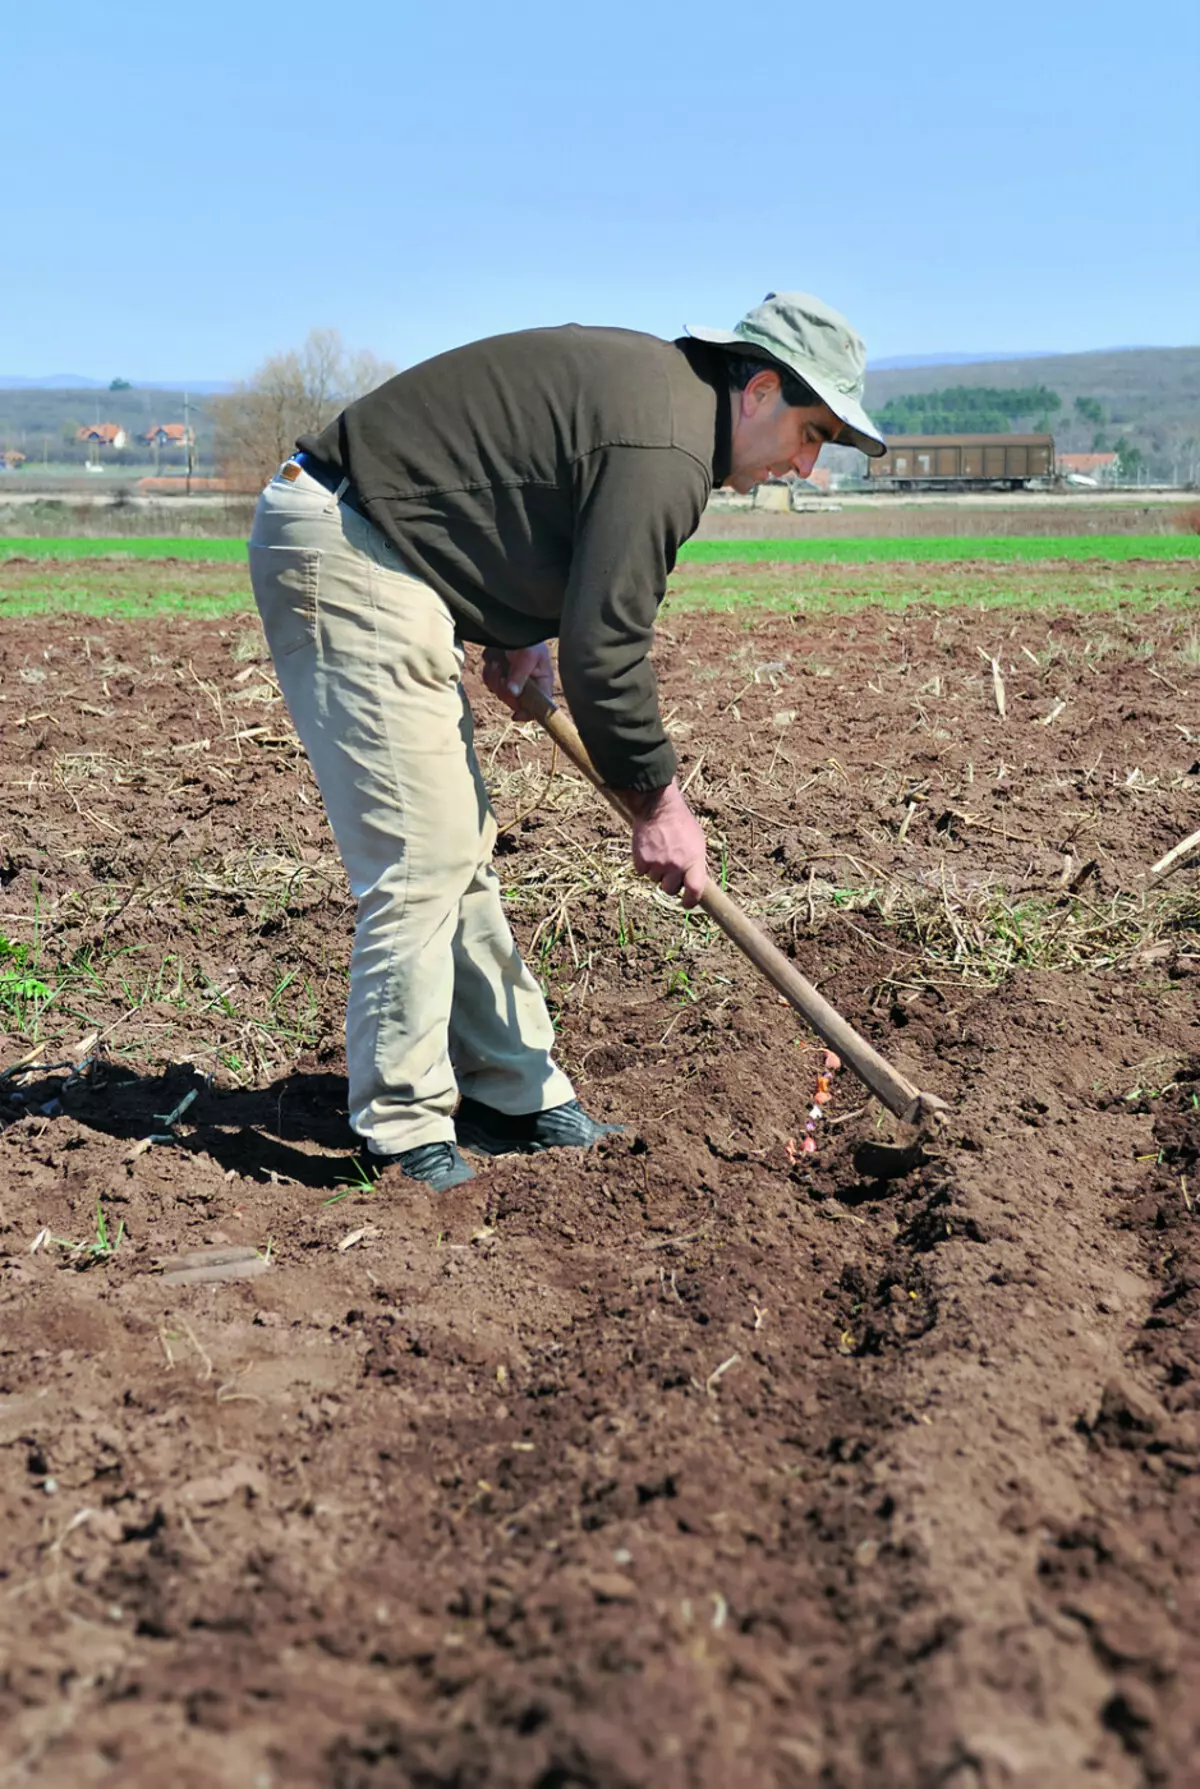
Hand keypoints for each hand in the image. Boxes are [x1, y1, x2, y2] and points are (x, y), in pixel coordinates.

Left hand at [481, 643, 554, 716]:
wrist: (511, 624)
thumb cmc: (528, 640)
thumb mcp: (527, 657)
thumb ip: (520, 675)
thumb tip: (513, 694)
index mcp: (542, 682)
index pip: (538, 707)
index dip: (527, 714)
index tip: (515, 715)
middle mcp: (529, 685)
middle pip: (513, 702)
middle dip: (504, 689)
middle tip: (502, 673)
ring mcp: (513, 681)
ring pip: (499, 693)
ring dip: (494, 679)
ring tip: (497, 663)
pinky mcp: (501, 675)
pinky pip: (490, 683)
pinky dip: (489, 673)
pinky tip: (492, 661)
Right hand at [622, 779, 707, 907]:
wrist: (657, 807)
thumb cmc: (680, 822)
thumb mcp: (697, 841)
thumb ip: (695, 862)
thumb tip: (693, 880)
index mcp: (694, 861)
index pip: (695, 891)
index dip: (690, 901)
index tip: (686, 903)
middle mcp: (676, 866)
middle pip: (670, 889)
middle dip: (669, 882)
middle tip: (669, 868)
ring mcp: (658, 865)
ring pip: (654, 880)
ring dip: (656, 870)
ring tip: (658, 851)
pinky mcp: (641, 861)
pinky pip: (641, 871)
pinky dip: (643, 863)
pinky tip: (648, 848)